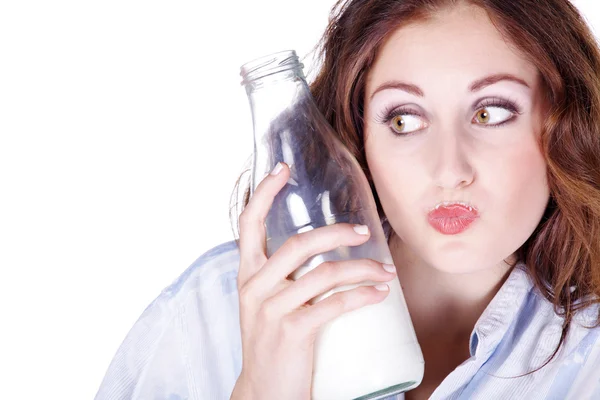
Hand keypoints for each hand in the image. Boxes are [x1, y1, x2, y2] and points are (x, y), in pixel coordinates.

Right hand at [229, 162, 396, 399]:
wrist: (265, 391)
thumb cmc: (274, 343)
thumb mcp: (268, 304)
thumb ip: (284, 277)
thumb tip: (325, 251)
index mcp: (247, 275)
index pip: (248, 224)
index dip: (264, 193)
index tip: (282, 169)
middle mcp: (254, 287)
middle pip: (298, 245)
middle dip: (337, 233)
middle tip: (365, 231)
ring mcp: (270, 310)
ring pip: (323, 274)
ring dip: (362, 268)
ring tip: (385, 270)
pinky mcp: (290, 332)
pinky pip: (333, 304)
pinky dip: (362, 295)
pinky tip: (380, 293)